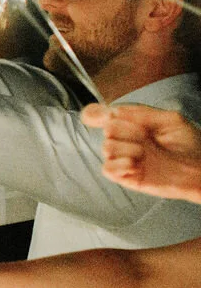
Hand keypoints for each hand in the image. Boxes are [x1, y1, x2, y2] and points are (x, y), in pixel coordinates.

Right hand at [84, 102, 200, 202]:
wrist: (199, 170)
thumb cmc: (189, 146)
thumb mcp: (169, 119)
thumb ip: (139, 112)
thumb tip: (111, 110)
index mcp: (132, 125)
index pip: (101, 115)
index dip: (98, 114)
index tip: (107, 115)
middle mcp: (125, 141)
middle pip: (107, 129)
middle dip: (129, 130)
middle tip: (146, 137)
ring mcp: (123, 159)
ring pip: (107, 147)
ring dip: (129, 148)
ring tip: (146, 154)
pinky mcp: (125, 177)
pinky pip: (107, 168)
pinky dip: (121, 165)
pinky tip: (137, 165)